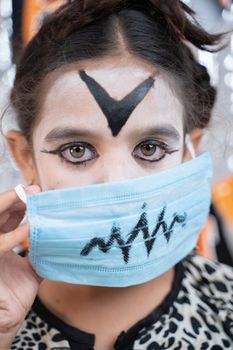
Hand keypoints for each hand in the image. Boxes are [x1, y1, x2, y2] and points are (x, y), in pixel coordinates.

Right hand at [0, 186, 41, 347]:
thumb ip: (42, 251)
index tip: (37, 194)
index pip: (6, 216)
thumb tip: (60, 237)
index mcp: (2, 241)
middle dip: (14, 198)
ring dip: (9, 205)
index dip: (19, 204)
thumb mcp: (33, 266)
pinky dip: (14, 236)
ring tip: (27, 196)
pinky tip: (30, 228)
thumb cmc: (17, 292)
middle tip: (33, 190)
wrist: (7, 317)